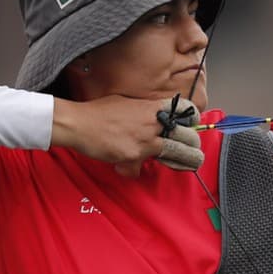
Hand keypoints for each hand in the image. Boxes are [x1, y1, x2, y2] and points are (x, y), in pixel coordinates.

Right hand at [52, 95, 203, 176]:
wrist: (78, 123)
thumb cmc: (99, 112)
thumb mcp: (127, 104)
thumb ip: (144, 112)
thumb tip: (153, 120)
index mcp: (152, 107)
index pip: (184, 109)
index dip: (193, 118)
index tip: (194, 124)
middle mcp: (153, 122)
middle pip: (187, 134)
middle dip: (193, 143)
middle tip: (194, 149)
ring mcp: (146, 139)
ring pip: (179, 151)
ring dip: (188, 160)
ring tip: (194, 163)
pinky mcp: (136, 155)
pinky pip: (146, 166)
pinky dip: (141, 169)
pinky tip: (136, 169)